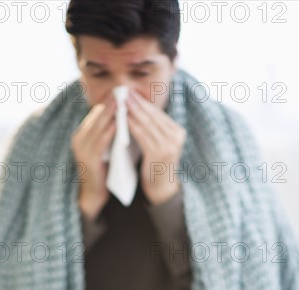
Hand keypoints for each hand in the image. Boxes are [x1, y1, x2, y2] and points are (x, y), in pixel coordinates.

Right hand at [71, 94, 116, 217]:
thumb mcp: (106, 149)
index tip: (123, 91)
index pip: (96, 113)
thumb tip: (123, 117)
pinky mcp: (88, 158)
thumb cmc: (104, 171)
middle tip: (123, 90)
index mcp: (82, 135)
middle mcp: (79, 139)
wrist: (93, 195)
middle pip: (97, 116)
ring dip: (112, 113)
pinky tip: (122, 122)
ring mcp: (82, 148)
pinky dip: (112, 129)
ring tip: (124, 101)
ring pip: (99, 126)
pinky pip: (102, 140)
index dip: (109, 103)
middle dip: (111, 103)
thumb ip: (110, 134)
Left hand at [126, 90, 186, 204]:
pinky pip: (142, 136)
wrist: (161, 189)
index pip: (157, 113)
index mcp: (178, 132)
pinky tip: (123, 119)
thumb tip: (139, 107)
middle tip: (123, 91)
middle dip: (136, 103)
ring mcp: (169, 146)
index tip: (130, 92)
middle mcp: (176, 137)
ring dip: (132, 111)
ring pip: (146, 124)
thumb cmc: (156, 165)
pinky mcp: (159, 154)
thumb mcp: (159, 144)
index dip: (143, 102)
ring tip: (121, 102)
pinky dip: (131, 126)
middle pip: (152, 116)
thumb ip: (154, 129)